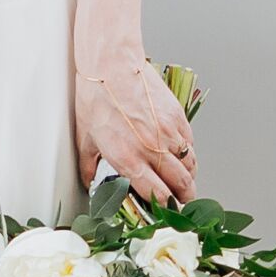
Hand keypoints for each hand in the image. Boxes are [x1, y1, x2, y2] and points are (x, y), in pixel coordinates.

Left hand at [73, 46, 194, 206]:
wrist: (111, 64)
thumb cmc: (96, 96)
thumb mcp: (85, 137)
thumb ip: (88, 165)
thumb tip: (89, 181)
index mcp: (128, 158)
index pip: (157, 194)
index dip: (164, 207)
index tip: (165, 212)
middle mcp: (151, 148)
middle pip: (180, 184)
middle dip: (183, 198)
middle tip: (182, 203)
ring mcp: (168, 133)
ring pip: (190, 166)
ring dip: (189, 178)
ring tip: (185, 184)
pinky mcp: (177, 117)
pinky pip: (191, 144)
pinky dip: (190, 155)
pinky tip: (182, 157)